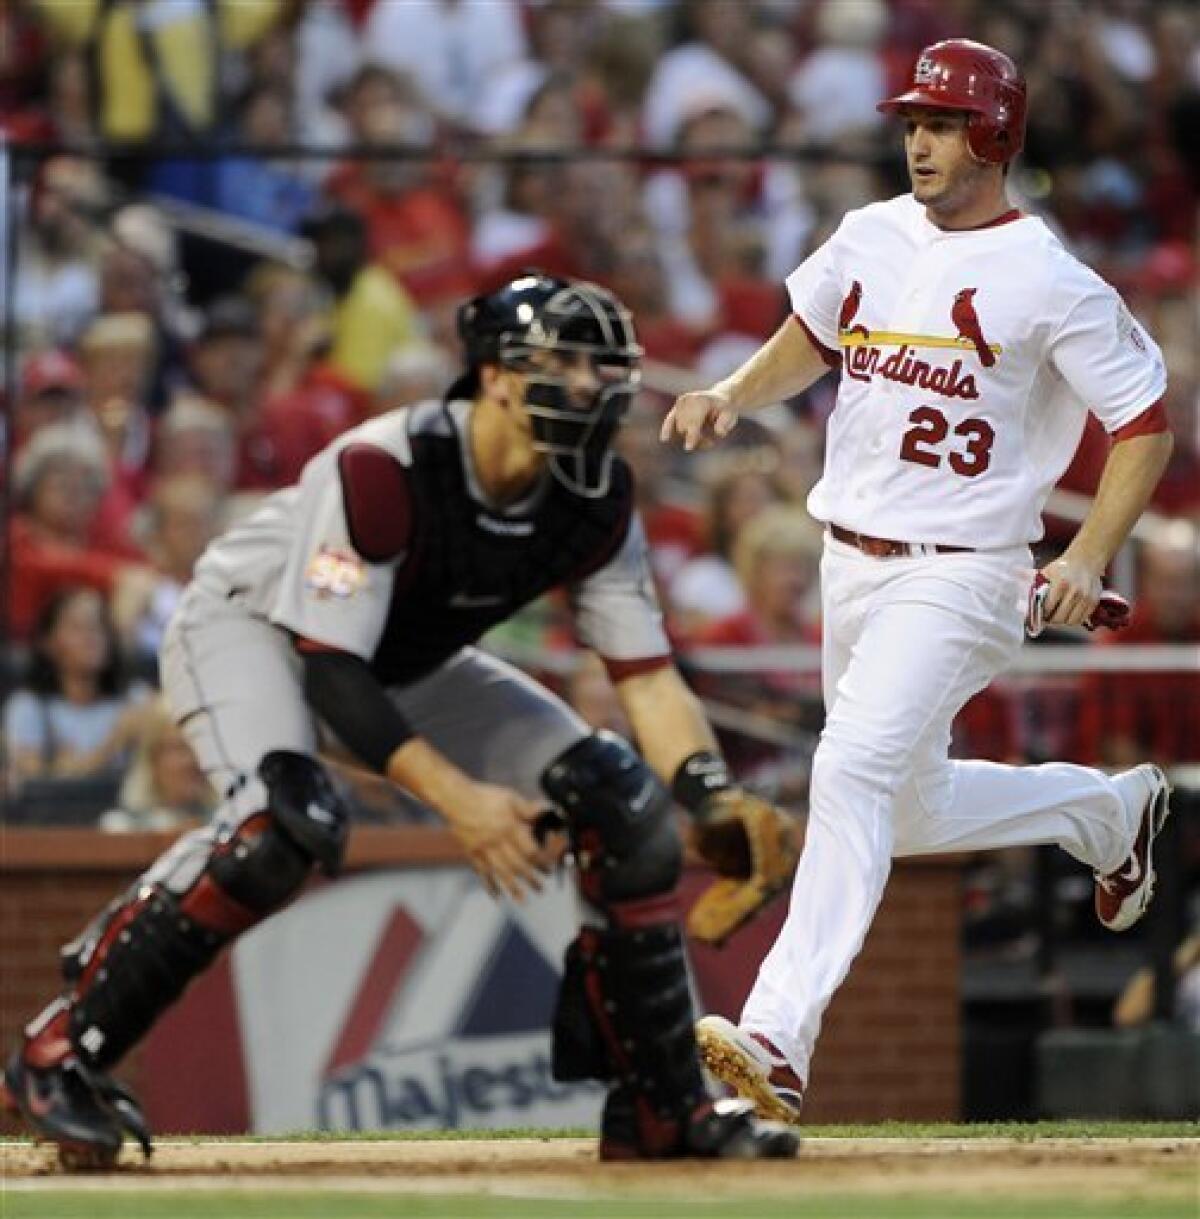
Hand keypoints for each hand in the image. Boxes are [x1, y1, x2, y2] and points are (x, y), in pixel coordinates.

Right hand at [444, 783, 547, 901]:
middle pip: (517, 866)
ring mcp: (484, 849)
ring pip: (501, 873)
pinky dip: (489, 886)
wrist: (456, 799)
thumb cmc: (486, 797)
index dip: (541, 862)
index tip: (548, 869)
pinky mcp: (472, 853)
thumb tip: (546, 812)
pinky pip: (482, 873)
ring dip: (513, 888)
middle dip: (531, 879)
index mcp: (510, 827)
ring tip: (522, 900)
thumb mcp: (510, 798)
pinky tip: (497, 896)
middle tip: (541, 889)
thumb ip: (529, 809)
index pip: (530, 851)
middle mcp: (498, 841)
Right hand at [660, 388, 738, 450]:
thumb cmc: (726, 409)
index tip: (689, 447)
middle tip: (711, 442)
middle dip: (697, 439)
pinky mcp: (676, 408)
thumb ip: (725, 423)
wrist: (720, 399)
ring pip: (681, 429)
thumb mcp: (731, 415)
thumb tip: (718, 432)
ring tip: (707, 439)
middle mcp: (689, 399)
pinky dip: (667, 429)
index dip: (692, 435)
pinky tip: (664, 439)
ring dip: (692, 437)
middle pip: (687, 428)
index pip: (694, 421)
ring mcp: (681, 403)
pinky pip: (669, 420)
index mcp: (702, 400)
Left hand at [1037, 554, 1103, 626]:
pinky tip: (1067, 616)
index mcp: (1061, 584)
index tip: (1037, 616)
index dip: (1041, 614)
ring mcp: (1086, 598)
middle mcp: (1075, 592)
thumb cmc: (1063, 567)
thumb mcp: (1047, 572)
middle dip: (1050, 620)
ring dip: (1062, 622)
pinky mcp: (1094, 602)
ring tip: (1056, 618)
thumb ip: (1037, 587)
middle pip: (1059, 617)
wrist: (1085, 560)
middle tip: (1046, 619)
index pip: (1048, 608)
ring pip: (1071, 621)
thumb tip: (1027, 602)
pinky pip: (1082, 619)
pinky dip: (1073, 620)